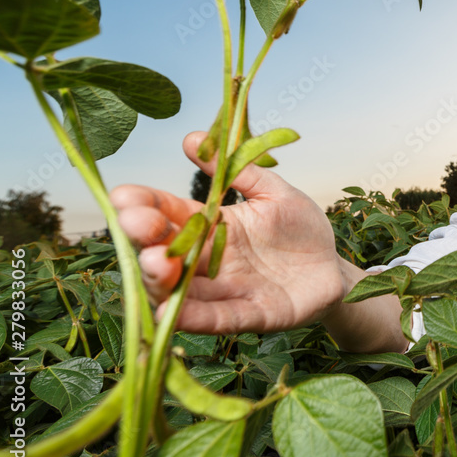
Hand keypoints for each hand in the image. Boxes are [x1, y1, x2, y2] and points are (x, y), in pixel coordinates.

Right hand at [110, 131, 346, 336]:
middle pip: (165, 253)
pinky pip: (218, 319)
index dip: (145, 205)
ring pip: (182, 291)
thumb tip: (192, 137)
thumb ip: (238, 170)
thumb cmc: (300, 229)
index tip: (123, 194)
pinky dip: (195, 317)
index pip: (170, 214)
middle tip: (135, 223)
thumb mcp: (274, 192)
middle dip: (146, 240)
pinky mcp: (252, 315)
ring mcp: (227, 291)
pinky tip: (171, 312)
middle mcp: (209, 261)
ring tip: (154, 262)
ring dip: (163, 281)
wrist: (333, 267)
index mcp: (212, 226)